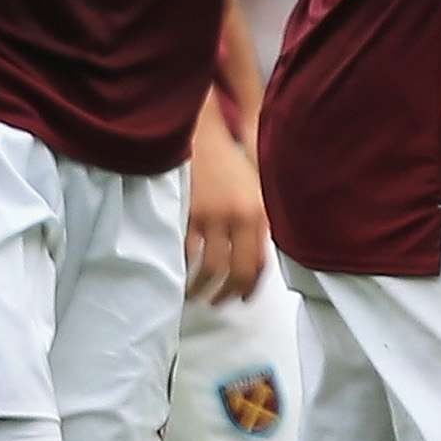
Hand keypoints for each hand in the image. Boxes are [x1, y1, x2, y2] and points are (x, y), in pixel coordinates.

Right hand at [185, 109, 269, 301]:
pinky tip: (179, 276)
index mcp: (261, 213)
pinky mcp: (188, 214)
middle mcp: (240, 217)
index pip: (261, 262)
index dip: (251, 287)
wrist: (202, 137)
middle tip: (217, 304)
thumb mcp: (256, 190)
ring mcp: (213, 217)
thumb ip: (259, 222)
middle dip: (227, 295)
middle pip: (238, 271)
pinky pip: (187, 253)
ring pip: (210, 269)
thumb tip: (257, 260)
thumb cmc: (230, 164)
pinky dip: (183, 270)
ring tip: (194, 296)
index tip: (242, 299)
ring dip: (201, 290)